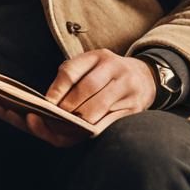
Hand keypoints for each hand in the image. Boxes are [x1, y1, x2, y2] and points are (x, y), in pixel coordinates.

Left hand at [0, 50, 153, 146]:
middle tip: (48, 119)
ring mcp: (126, 90)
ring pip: (96, 110)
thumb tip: (48, 103)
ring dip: (75, 122)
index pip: (71, 71)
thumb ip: (69, 78)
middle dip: (65, 108)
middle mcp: (115, 70)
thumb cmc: (105, 74)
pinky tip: (77, 133)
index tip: (44, 103)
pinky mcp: (133, 110)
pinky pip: (107, 124)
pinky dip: (89, 131)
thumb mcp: (89, 65)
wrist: (145, 77)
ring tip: (60, 127)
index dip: (56, 89)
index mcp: (98, 56)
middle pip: (85, 90)